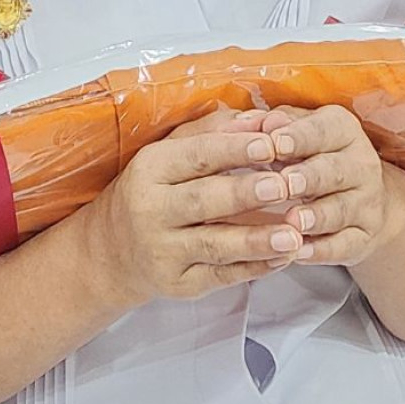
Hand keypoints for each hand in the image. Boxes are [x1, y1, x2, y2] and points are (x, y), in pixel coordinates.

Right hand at [78, 108, 303, 304]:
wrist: (111, 251)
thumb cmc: (153, 192)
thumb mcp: (171, 154)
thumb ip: (215, 132)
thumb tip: (261, 119)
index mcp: (150, 169)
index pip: (196, 157)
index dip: (234, 150)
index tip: (270, 145)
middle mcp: (151, 211)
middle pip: (203, 201)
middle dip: (245, 194)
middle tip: (284, 186)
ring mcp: (163, 251)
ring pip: (214, 245)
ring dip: (256, 241)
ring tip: (293, 235)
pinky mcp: (178, 284)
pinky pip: (221, 276)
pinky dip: (254, 268)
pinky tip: (282, 258)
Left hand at [260, 106, 404, 265]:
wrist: (360, 201)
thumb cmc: (313, 160)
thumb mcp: (298, 135)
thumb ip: (278, 127)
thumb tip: (260, 121)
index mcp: (343, 131)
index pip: (324, 130)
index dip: (299, 137)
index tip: (276, 144)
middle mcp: (361, 165)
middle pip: (334, 171)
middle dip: (309, 177)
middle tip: (285, 184)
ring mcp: (366, 203)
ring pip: (341, 210)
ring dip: (316, 216)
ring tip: (292, 220)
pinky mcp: (363, 237)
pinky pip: (344, 245)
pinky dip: (321, 251)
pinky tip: (299, 252)